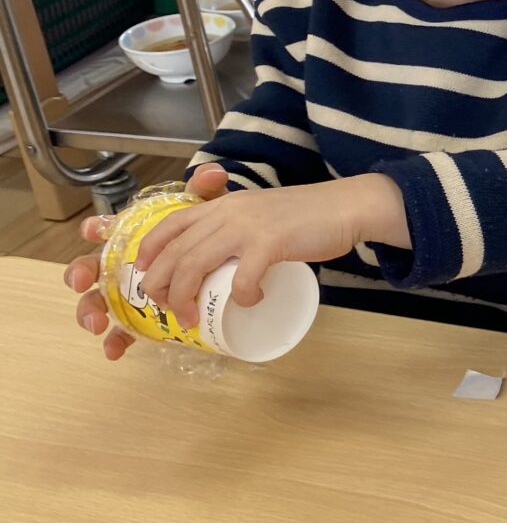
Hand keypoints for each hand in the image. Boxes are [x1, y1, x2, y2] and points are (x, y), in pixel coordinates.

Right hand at [66, 163, 231, 359]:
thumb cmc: (206, 233)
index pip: (104, 228)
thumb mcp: (208, 209)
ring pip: (98, 302)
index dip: (95, 229)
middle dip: (80, 274)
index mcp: (131, 235)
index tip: (93, 230)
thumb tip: (212, 173)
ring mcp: (127, 292)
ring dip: (90, 312)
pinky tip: (115, 350)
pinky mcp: (140, 316)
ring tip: (98, 323)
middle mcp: (122, 263)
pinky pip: (123, 330)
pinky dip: (116, 340)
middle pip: (90, 268)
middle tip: (85, 282)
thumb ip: (206, 189)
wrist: (225, 257)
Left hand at [134, 173, 407, 329]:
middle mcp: (228, 213)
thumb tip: (223, 262)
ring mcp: (248, 227)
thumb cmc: (308, 215)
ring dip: (187, 298)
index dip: (149, 251)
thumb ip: (238, 227)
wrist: (346, 207)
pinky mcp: (271, 243)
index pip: (171, 224)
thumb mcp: (260, 212)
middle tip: (168, 310)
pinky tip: (251, 302)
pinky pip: (242, 279)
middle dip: (161, 286)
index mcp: (223, 205)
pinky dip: (241, 297)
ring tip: (193, 317)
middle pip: (176, 252)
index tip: (143, 274)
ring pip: (195, 266)